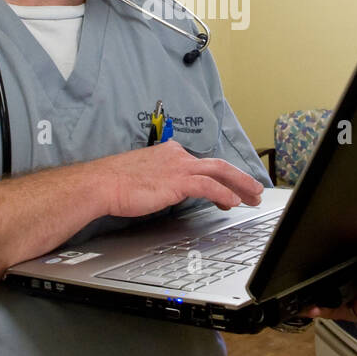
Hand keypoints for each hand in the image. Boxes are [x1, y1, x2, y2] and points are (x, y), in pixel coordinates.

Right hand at [96, 140, 264, 218]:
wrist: (102, 183)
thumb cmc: (115, 183)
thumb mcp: (143, 176)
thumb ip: (160, 181)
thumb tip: (168, 191)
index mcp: (169, 153)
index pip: (202, 164)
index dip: (220, 176)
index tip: (230, 187)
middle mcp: (177, 156)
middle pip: (217, 164)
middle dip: (239, 178)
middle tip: (255, 190)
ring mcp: (179, 167)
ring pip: (220, 172)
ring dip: (240, 185)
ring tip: (253, 196)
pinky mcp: (177, 181)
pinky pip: (209, 186)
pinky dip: (224, 193)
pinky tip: (233, 202)